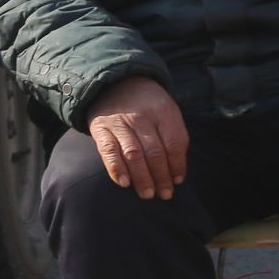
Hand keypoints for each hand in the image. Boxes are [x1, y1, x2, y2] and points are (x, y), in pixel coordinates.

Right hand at [86, 75, 189, 199]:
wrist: (115, 84)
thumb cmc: (146, 105)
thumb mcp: (166, 111)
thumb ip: (173, 135)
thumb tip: (177, 171)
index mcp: (163, 111)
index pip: (174, 143)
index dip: (177, 165)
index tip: (177, 181)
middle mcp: (141, 116)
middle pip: (154, 152)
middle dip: (161, 177)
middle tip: (164, 194)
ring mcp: (119, 122)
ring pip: (134, 154)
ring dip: (142, 178)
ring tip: (147, 194)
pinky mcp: (100, 128)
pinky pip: (109, 151)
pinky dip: (116, 169)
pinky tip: (124, 183)